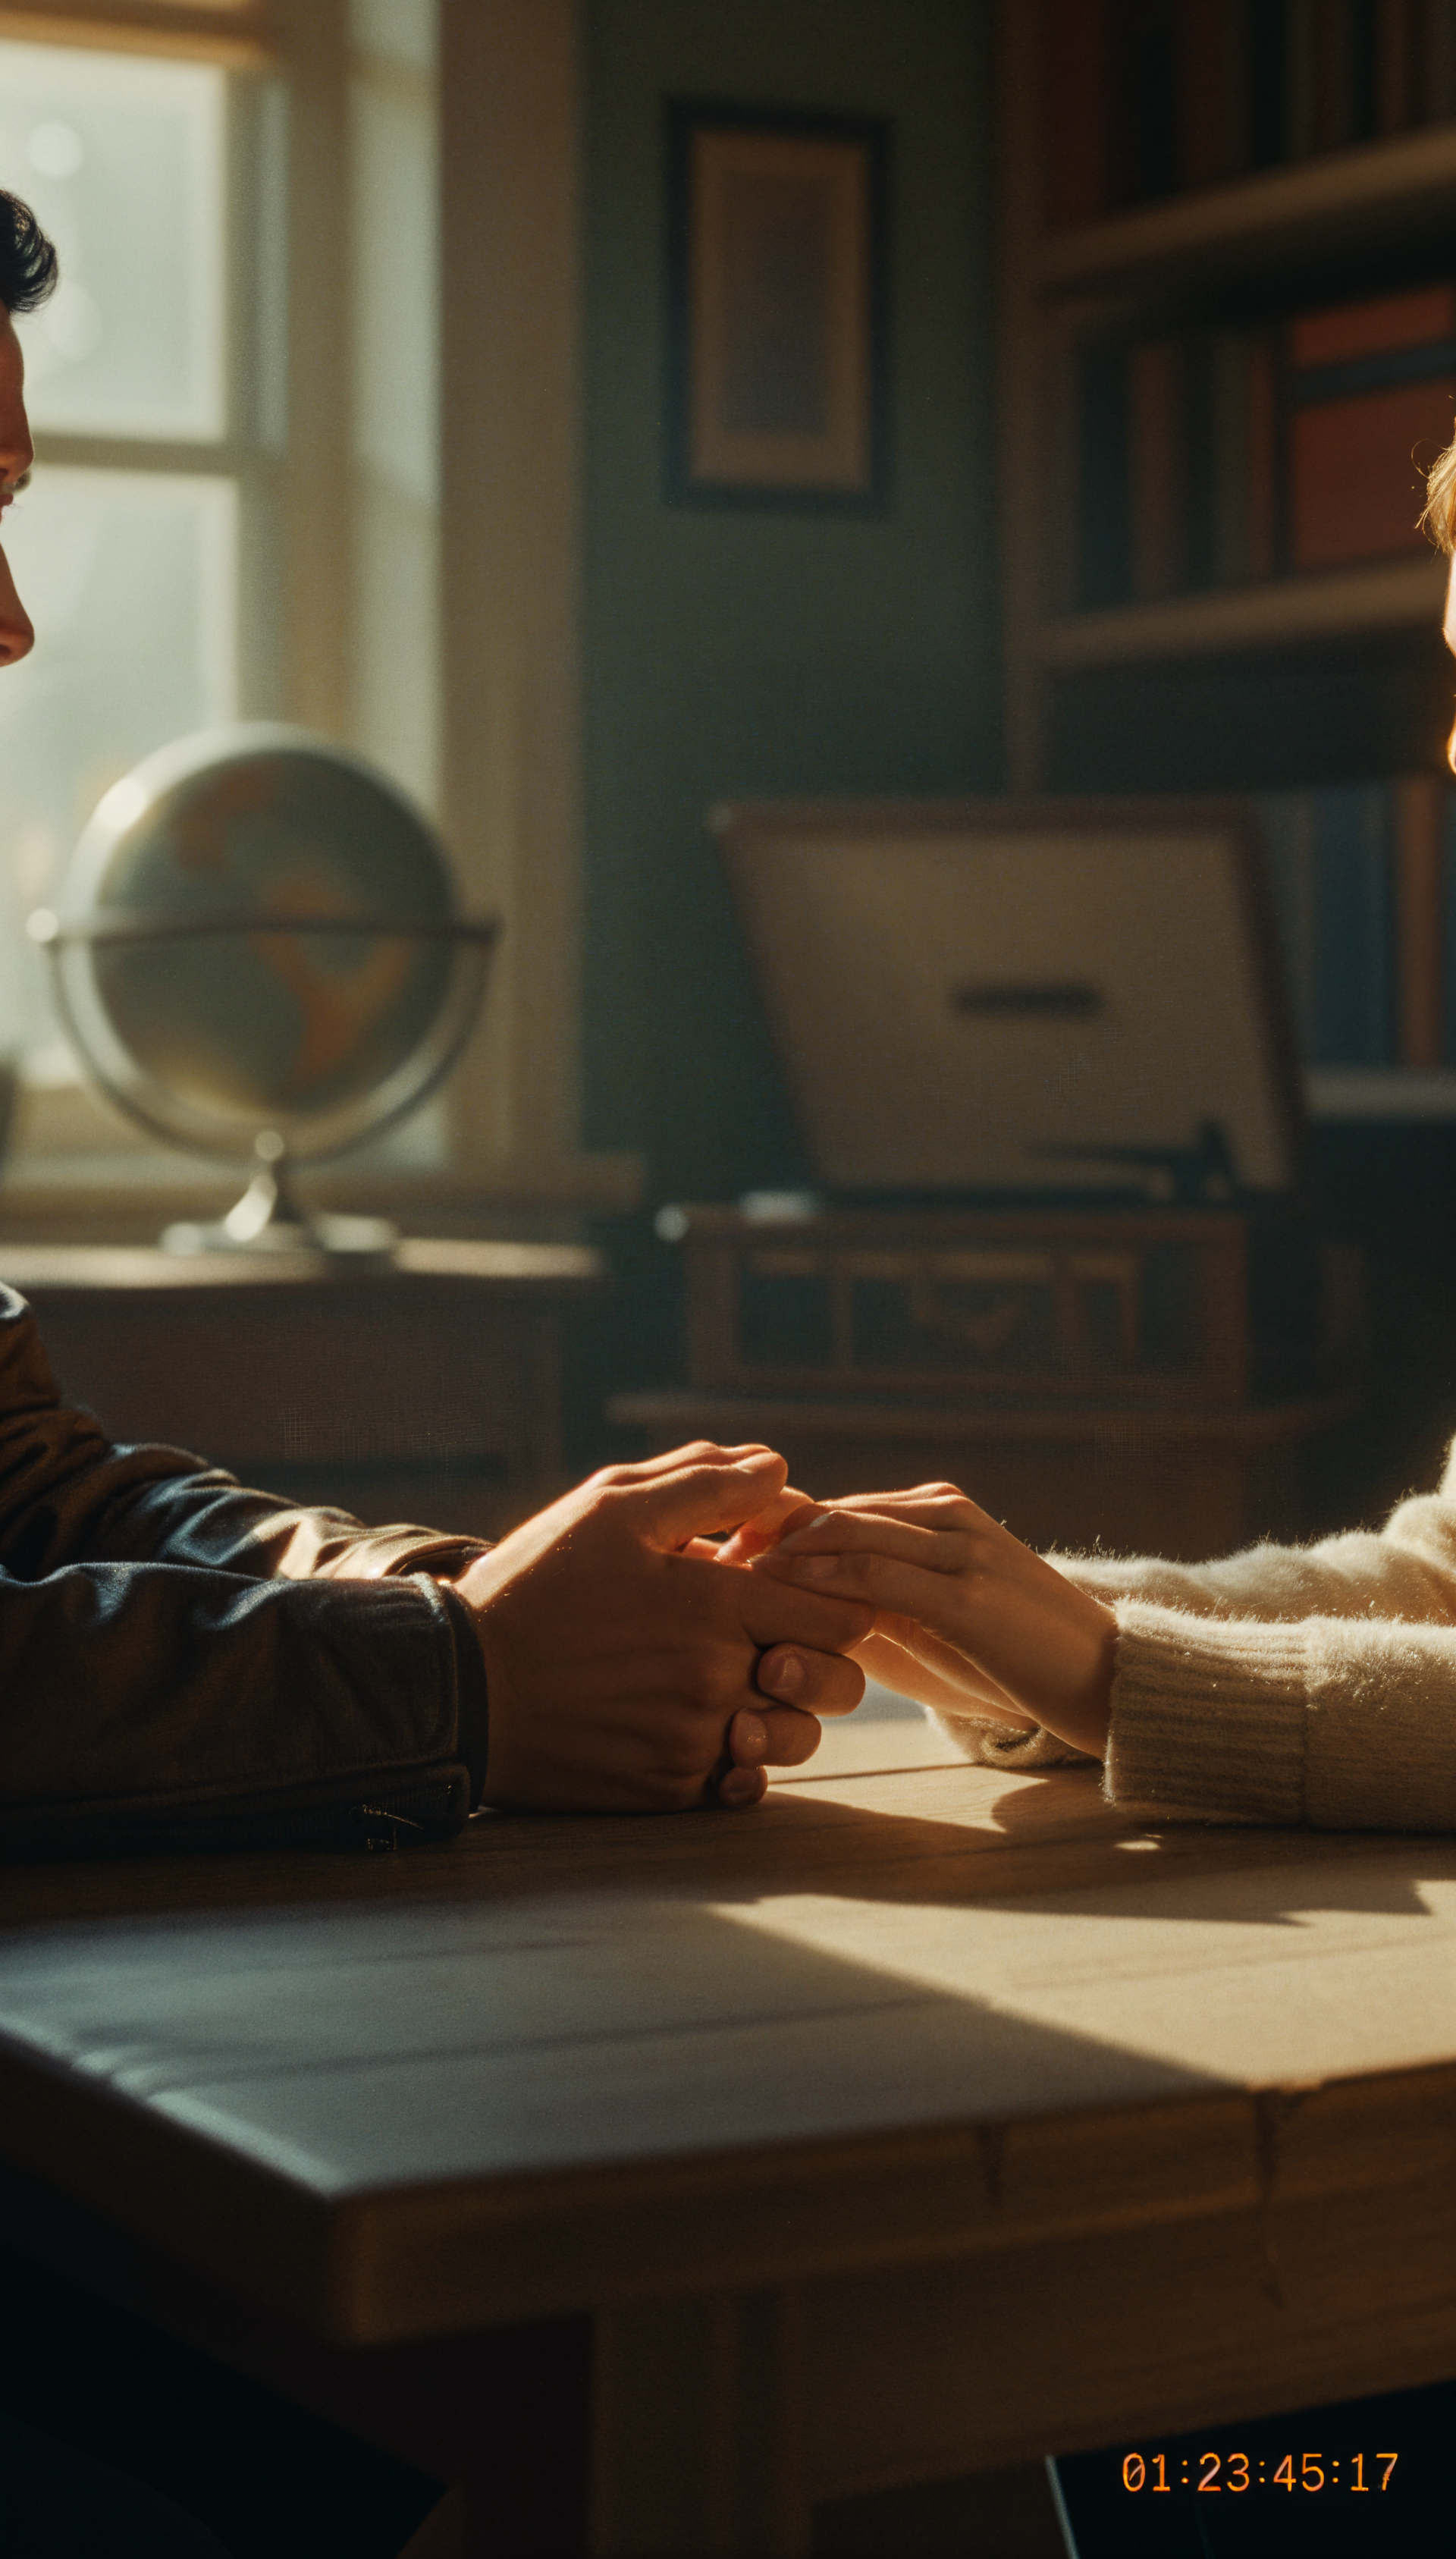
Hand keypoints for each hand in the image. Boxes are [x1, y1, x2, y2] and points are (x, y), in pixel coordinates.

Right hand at [445, 1444, 872, 1810]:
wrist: (457, 1688)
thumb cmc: (535, 1586)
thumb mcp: (608, 1510)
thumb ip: (704, 1483)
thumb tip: (779, 1468)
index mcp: (716, 1604)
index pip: (842, 1612)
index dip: (833, 1596)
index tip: (795, 1589)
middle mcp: (717, 1679)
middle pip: (836, 1682)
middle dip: (822, 1658)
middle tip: (777, 1640)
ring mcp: (694, 1742)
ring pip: (796, 1738)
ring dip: (781, 1712)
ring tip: (733, 1685)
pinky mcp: (666, 1791)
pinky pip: (741, 1785)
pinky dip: (735, 1760)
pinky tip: (701, 1728)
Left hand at [746, 1483, 1117, 1758]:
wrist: (1105, 1679)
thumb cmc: (1010, 1660)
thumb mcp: (928, 1626)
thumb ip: (871, 1606)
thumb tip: (795, 1610)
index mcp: (934, 1512)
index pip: (830, 1508)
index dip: (765, 1529)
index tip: (710, 1556)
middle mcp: (943, 1514)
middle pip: (826, 1510)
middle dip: (757, 1534)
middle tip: (697, 1564)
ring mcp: (957, 1547)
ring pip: (844, 1531)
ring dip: (777, 1553)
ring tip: (722, 1579)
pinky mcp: (966, 1592)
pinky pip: (876, 1574)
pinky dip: (820, 1579)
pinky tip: (777, 1596)